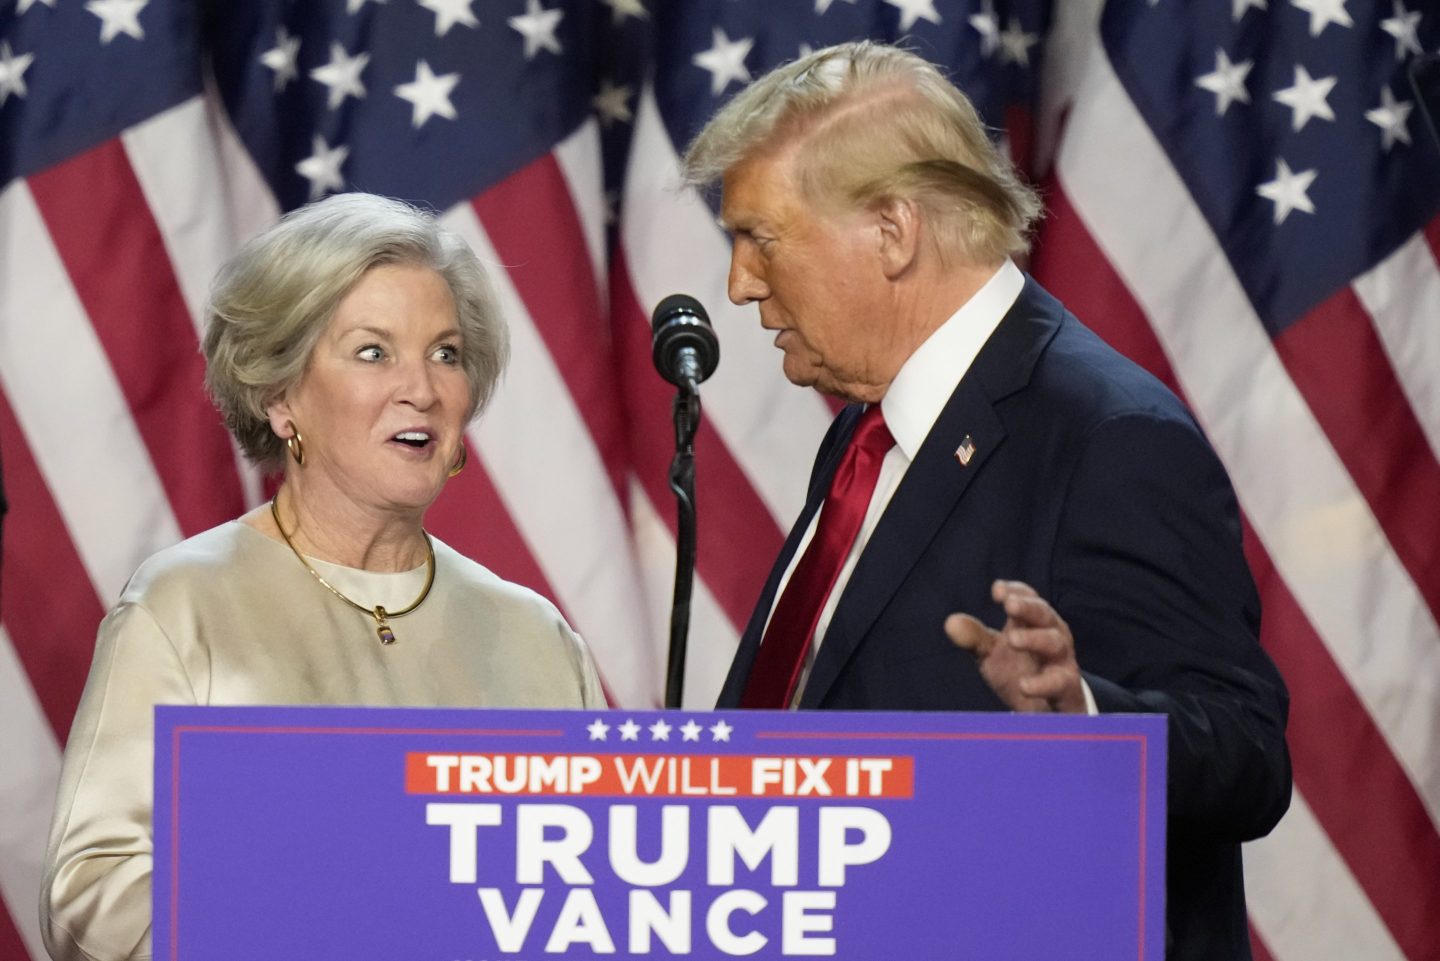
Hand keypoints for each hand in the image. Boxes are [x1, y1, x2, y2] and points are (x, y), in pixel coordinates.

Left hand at [945, 580, 1086, 712]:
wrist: (1046, 710)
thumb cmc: (1020, 670)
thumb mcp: (993, 652)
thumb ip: (974, 637)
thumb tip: (950, 622)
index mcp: (1033, 622)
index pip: (1027, 598)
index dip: (1015, 591)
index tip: (997, 590)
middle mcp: (1052, 635)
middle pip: (1044, 614)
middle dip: (1028, 607)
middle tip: (1009, 605)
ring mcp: (1062, 661)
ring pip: (1054, 643)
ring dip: (1034, 638)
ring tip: (1011, 639)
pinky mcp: (1067, 688)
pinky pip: (1059, 682)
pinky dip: (1042, 684)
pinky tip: (1024, 686)